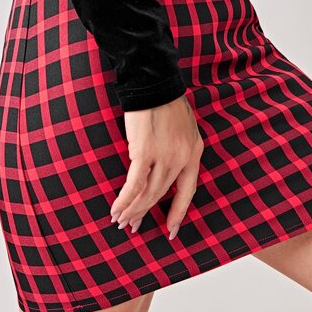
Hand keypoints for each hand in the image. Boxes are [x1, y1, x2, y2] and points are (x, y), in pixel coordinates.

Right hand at [110, 93, 203, 240]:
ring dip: (133, 210)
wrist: (154, 81)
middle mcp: (183, 157)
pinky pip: (133, 185)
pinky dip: (124, 201)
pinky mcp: (144, 153)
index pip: (188, 190)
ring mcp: (165, 156)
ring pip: (148, 193)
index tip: (171, 230)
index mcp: (194, 151)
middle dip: (146, 213)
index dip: (179, 212)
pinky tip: (116, 211)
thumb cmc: (164, 99)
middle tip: (134, 227)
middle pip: (162, 194)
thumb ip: (179, 146)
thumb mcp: (183, 125)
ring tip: (121, 222)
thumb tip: (165, 163)